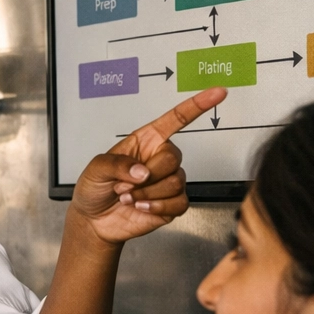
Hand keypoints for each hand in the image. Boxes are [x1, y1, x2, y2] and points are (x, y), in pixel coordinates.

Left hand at [69, 87, 226, 244]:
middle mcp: (160, 158)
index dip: (197, 106)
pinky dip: (157, 207)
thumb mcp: (96, 168)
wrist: (95, 220)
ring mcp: (168, 181)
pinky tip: (141, 207)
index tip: (218, 93)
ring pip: (175, 182)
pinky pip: (179, 202)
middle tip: (124, 185)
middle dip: (147, 175)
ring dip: (146, 193)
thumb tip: (143, 172)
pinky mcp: (172, 203)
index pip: (176, 119)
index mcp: (146, 141)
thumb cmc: (94, 188)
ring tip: (127, 196)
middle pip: (173, 157)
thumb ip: (118, 164)